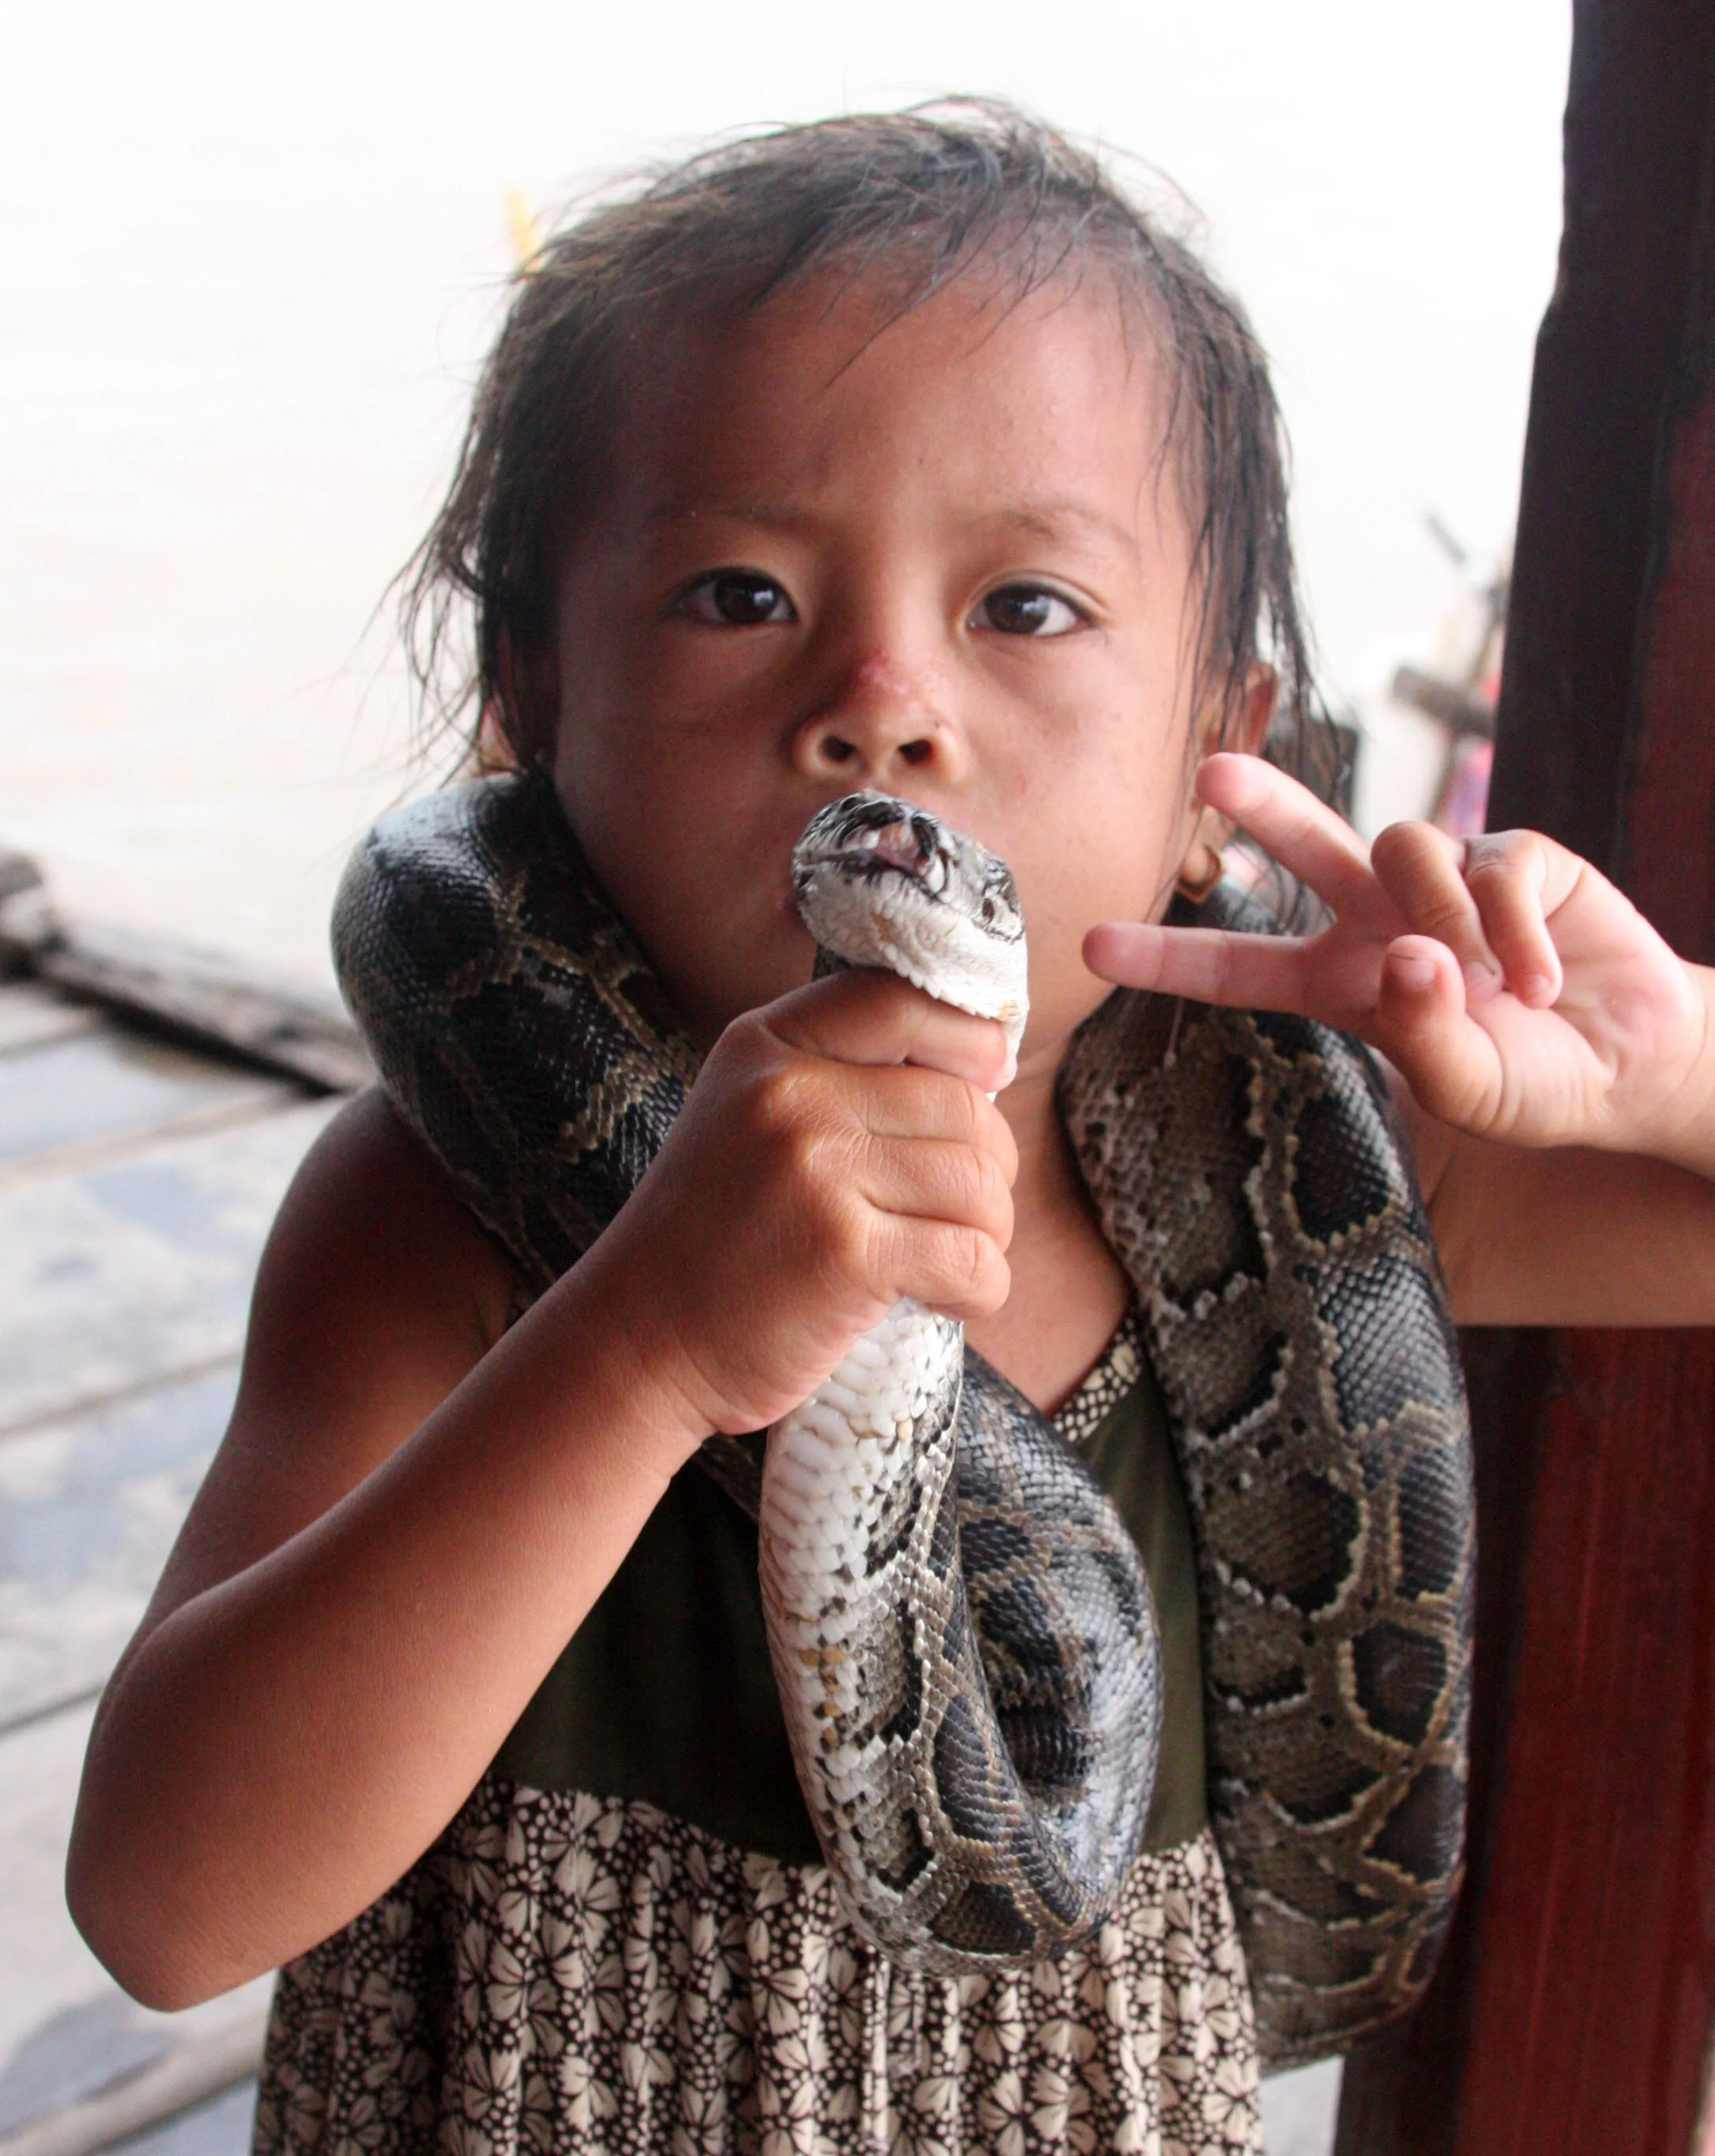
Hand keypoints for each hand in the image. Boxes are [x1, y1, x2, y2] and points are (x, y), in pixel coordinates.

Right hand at [589, 968, 1017, 1439]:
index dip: (968, 1037)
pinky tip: (947, 1299)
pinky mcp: (846, 1251)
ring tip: (951, 1260)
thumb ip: (839, 1078)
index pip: (900, 1000)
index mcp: (764, 1046)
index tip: (989, 1078)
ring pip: (978, 1182)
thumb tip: (985, 1066)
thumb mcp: (747, 1117)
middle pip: (961, 1103)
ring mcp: (816, 1169)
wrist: (638, 1342)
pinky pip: (972, 1257)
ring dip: (989, 1232)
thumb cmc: (712, 1236)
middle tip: (963, 1213)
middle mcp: (789, 1093)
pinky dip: (981, 1287)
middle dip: (989, 1164)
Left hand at [1083, 753, 1714, 1166]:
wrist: (1632, 1061)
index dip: (1169, 956)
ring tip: (1500, 986)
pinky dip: (1518, 926)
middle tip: (1212, 775)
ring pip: (1406, 850)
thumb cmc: (1534, 1080)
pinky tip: (1543, 976)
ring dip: (1447, 916)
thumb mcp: (1470, 1088)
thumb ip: (1427, 1035)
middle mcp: (1380, 921)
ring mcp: (1446, 881)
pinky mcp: (1517, 856)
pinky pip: (1496, 864)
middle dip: (1263, 804)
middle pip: (1307, 844)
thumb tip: (1408, 955)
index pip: (1242, 967)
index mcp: (1343, 983)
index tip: (1091, 945)